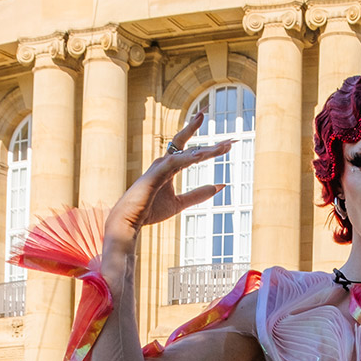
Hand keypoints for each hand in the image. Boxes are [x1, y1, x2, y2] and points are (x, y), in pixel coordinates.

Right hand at [104, 111, 232, 240]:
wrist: (128, 221)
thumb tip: (220, 187)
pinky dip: (188, 158)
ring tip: (223, 147)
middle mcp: (165, 162)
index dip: (211, 148)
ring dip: (206, 150)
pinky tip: (201, 155)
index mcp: (170, 167)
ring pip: (186, 153)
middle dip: (210, 141)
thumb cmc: (150, 210)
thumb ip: (198, 195)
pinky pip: (174, 163)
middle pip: (190, 145)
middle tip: (232, 139)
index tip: (229, 144)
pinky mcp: (155, 174)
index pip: (193, 151)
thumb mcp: (179, 203)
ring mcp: (160, 167)